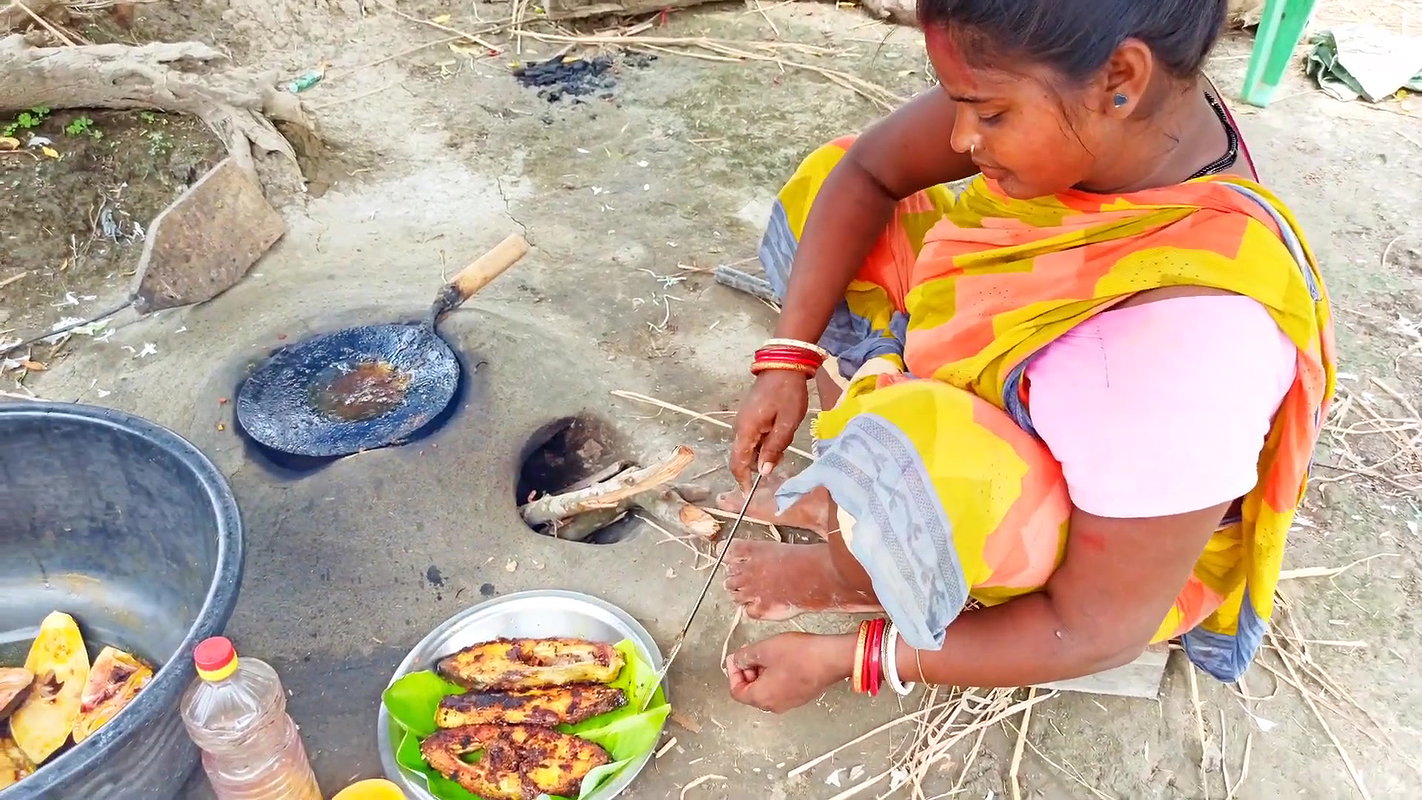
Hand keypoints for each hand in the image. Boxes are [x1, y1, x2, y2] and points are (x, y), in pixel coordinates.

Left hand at [725, 632, 854, 712]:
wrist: (831, 659)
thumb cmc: (799, 655)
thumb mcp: (764, 650)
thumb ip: (745, 656)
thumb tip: (738, 660)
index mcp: (761, 698)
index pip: (736, 691)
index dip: (733, 672)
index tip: (737, 657)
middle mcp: (774, 705)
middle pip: (751, 692)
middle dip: (748, 671)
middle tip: (751, 652)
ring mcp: (789, 703)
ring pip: (766, 690)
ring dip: (762, 672)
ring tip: (768, 652)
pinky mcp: (801, 696)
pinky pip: (780, 688)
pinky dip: (775, 675)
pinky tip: (782, 658)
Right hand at [730, 371, 809, 487]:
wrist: (783, 365)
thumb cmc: (787, 394)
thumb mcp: (786, 424)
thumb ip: (774, 448)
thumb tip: (763, 471)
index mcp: (746, 430)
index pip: (738, 462)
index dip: (742, 480)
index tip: (750, 493)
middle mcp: (739, 427)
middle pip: (743, 456)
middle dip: (758, 464)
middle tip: (781, 456)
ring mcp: (743, 420)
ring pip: (749, 446)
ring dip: (763, 452)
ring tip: (783, 441)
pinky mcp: (749, 415)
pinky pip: (753, 436)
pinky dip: (763, 441)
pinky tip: (779, 434)